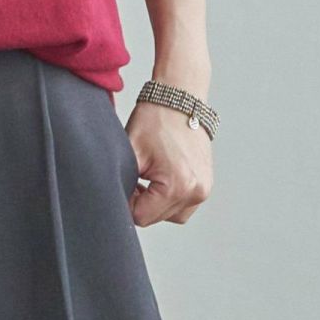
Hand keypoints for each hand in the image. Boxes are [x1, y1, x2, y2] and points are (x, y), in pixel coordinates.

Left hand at [123, 98, 213, 226]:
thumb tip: (113, 204)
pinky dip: (168, 198)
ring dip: (154, 203)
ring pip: (169, 215)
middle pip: (155, 218)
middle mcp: (196, 192)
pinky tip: (159, 179)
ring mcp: (204, 190)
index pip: (141, 217)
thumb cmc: (154, 121)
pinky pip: (182, 205)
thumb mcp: (130, 152)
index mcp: (178, 186)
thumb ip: (121, 183)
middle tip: (134, 176)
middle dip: (140, 203)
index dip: (126, 202)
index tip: (124, 182)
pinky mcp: (206, 185)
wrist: (179, 101)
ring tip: (147, 177)